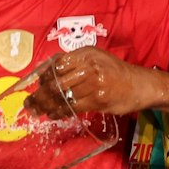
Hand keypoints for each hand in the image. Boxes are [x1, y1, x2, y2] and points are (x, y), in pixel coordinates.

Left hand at [27, 47, 163, 117]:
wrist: (139, 85)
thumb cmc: (115, 73)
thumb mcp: (95, 59)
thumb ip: (74, 63)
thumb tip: (48, 73)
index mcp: (85, 54)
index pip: (56, 65)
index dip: (43, 77)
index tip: (35, 86)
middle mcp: (88, 66)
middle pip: (56, 82)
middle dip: (39, 95)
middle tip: (29, 103)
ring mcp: (93, 83)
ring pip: (62, 96)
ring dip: (47, 106)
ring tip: (38, 111)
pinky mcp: (98, 99)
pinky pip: (73, 107)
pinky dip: (60, 112)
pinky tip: (55, 115)